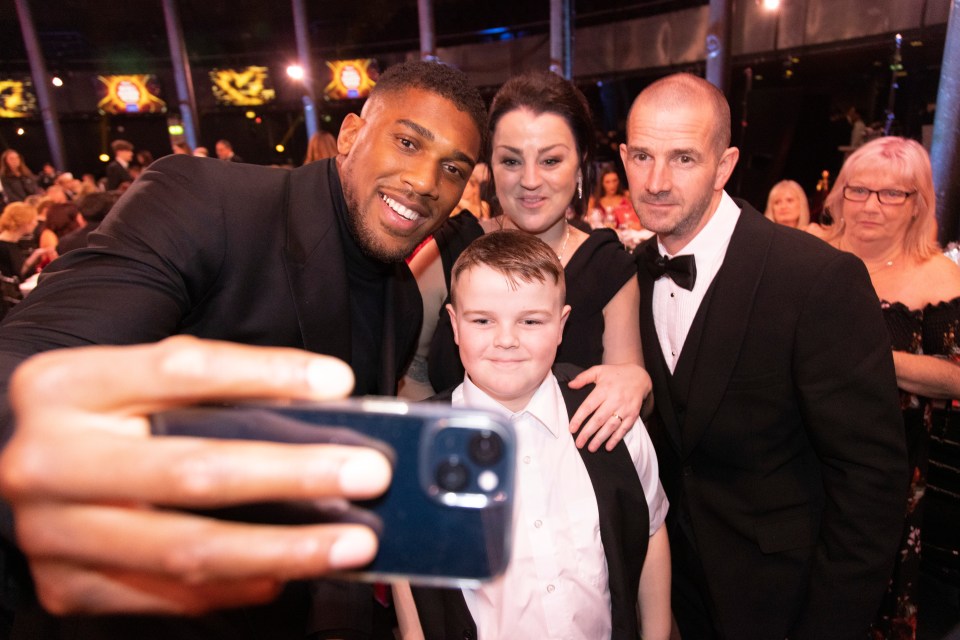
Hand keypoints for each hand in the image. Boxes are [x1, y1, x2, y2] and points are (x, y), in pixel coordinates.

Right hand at [0, 336, 390, 615]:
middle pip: (191, 469)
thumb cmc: (88, 419)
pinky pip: (166, 596)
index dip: (265, 373)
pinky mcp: (66, 586)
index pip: (180, 370)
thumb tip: (319, 401)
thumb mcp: (128, 383)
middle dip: (293, 475)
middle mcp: (49, 461)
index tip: (337, 382)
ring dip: (283, 549)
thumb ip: (209, 389)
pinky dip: (234, 587)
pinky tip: (284, 574)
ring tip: (352, 543)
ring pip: (186, 549)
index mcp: (68, 387)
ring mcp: (55, 533)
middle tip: (367, 474)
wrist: (1, 468)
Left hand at [567, 363, 652, 451]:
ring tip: (591, 448)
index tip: (572, 429)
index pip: (589, 406)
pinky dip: (616, 438)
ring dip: (600, 438)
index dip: (579, 418)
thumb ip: (583, 377)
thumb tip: (570, 385)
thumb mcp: (599, 371)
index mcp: (604, 389)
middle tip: (579, 443)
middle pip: (599, 419)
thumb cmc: (615, 374)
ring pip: (611, 426)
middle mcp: (615, 399)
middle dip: (588, 433)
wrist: (639, 376)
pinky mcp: (633, 414)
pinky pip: (624, 429)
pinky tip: (608, 446)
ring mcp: (625, 408)